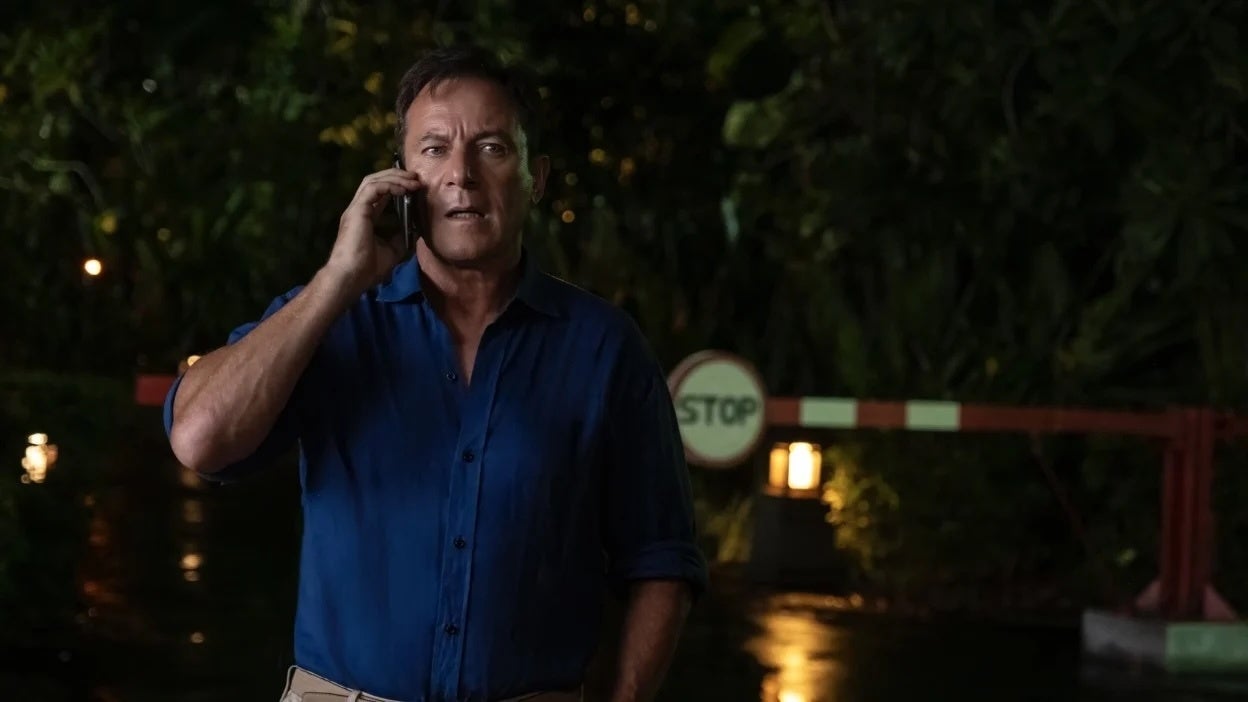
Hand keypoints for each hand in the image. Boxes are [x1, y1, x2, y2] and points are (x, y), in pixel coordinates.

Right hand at [324, 167, 422, 295]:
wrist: (352, 278)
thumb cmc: (369, 269)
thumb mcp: (394, 250)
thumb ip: (402, 237)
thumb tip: (416, 229)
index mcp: (365, 216)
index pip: (380, 193)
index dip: (397, 186)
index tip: (415, 186)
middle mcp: (359, 209)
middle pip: (375, 181)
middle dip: (397, 176)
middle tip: (416, 177)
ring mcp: (356, 208)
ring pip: (373, 180)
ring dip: (395, 177)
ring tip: (413, 180)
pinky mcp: (357, 210)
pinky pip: (373, 188)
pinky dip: (389, 185)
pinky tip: (404, 189)